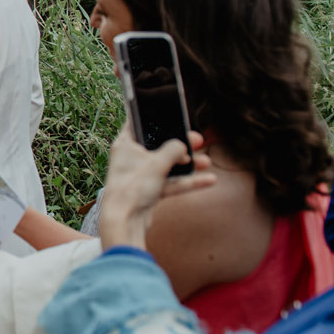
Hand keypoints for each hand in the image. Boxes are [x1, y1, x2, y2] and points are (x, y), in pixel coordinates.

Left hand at [98, 123, 214, 249]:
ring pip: (167, 165)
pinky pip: (170, 182)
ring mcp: (140, 175)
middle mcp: (131, 158)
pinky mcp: (148, 191)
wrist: (124, 222)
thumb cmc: (133, 187)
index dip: (153, 116)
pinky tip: (208, 180)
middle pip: (158, 145)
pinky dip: (187, 182)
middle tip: (198, 139)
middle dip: (180, 144)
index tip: (169, 112)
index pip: (137, 122)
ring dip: (187, 164)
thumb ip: (174, 149)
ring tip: (207, 162)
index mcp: (125, 144)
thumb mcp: (158, 163)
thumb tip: (183, 146)